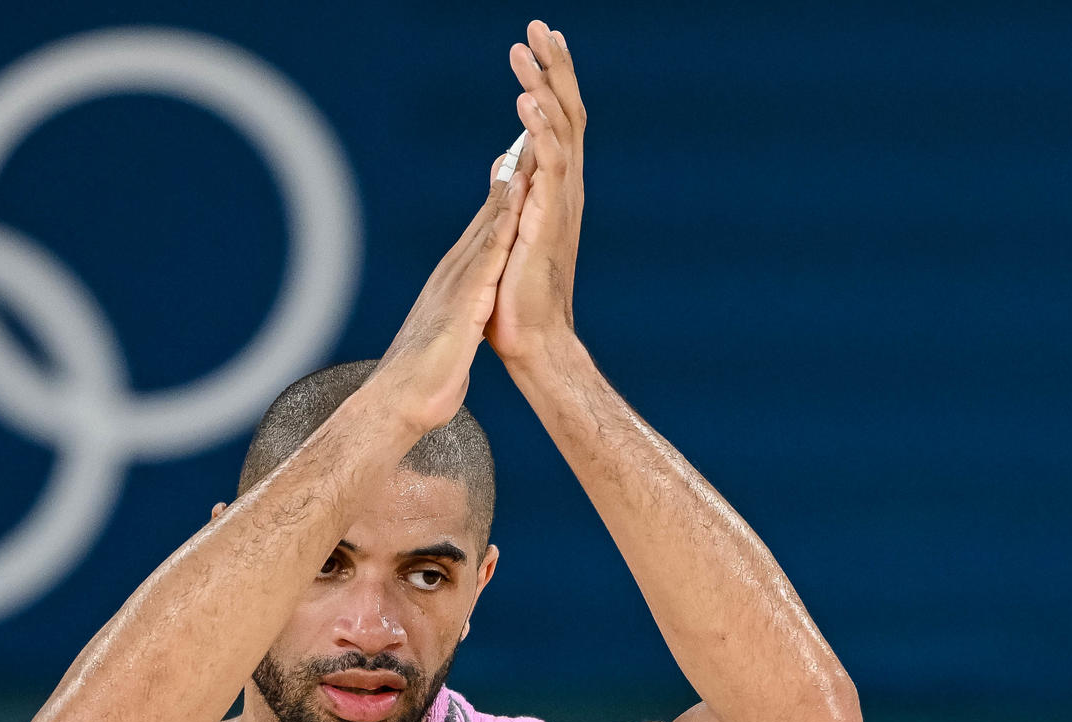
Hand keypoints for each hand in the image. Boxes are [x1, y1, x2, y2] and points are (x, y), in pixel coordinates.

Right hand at [368, 144, 526, 434]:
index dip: (503, 197)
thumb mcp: (449, 338)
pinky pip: (489, 253)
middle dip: (510, 176)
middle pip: (487, 215)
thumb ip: (459, 319)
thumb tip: (464, 319)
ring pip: (489, 223)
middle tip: (529, 134)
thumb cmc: (424, 379)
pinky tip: (518, 197)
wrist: (402, 401)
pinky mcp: (465, 299)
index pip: (484, 232)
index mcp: (455, 283)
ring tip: (529, 148)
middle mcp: (455, 273)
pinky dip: (504, 221)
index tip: (520, 165)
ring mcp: (459, 282)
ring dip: (509, 186)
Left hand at [489, 20, 584, 366]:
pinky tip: (527, 101)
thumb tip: (504, 165)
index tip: (539, 42)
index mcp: (555, 189)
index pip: (558, 121)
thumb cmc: (518, 296)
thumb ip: (512, 194)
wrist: (533, 340)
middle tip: (540, 26)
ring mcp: (561, 202)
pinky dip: (541, 129)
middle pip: (567, 112)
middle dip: (554, 66)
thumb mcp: (512, 232)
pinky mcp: (548, 219)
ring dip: (544, 85)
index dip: (551, 80)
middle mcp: (565, 188)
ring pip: (560, 128)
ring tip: (527, 48)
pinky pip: (549, 164)